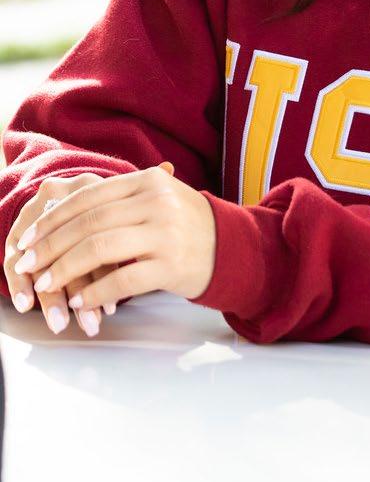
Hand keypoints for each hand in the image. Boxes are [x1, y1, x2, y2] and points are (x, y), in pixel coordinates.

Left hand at [11, 163, 216, 321]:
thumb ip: (115, 200)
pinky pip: (123, 280)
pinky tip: (80, 300)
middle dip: (51, 245)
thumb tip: (55, 212)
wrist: (231, 248)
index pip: (89, 197)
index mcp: (148, 181)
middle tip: (26, 263)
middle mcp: (157, 202)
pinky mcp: (172, 265)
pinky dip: (95, 291)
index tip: (28, 239)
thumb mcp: (156, 198)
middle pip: (89, 222)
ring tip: (46, 284)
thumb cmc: (184, 225)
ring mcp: (166, 233)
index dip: (53, 219)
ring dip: (66, 269)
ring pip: (101, 248)